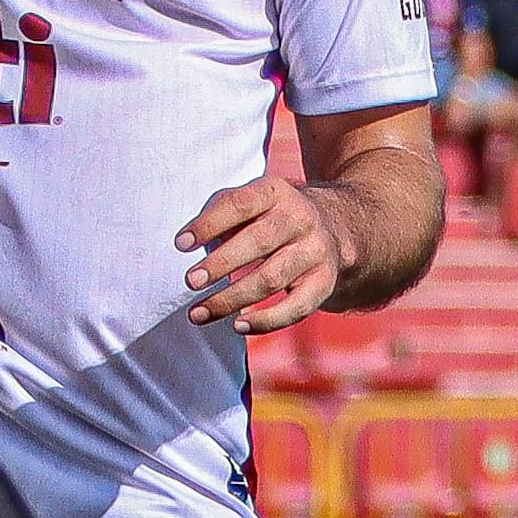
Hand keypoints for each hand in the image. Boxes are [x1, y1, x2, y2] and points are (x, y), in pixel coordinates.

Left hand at [179, 172, 337, 332]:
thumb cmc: (274, 217)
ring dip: (231, 299)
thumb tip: (190, 243)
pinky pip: (296, 307)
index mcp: (276, 192)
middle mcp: (300, 218)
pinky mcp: (324, 282)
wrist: (336, 227)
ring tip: (199, 312)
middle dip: (220, 264)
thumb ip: (221, 213)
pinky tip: (239, 325)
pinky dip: (266, 321)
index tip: (181, 244)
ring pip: (271, 279)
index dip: (208, 225)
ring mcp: (315, 251)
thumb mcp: (253, 202)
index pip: (240, 205)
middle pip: (258, 242)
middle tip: (191, 281)